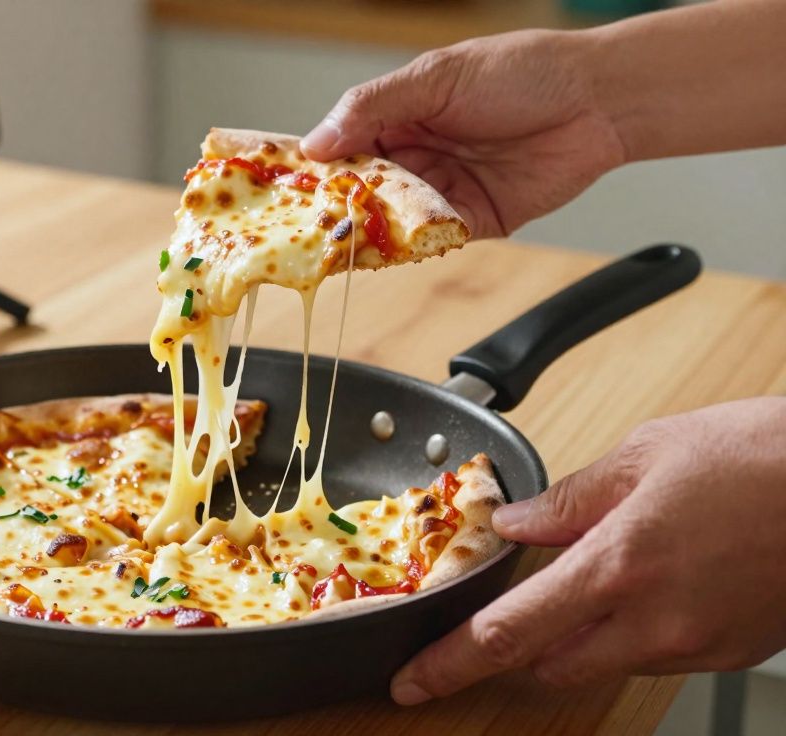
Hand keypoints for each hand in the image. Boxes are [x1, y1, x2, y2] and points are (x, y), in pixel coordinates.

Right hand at [301, 30, 625, 239]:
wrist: (599, 99)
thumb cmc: (523, 71)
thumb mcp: (437, 76)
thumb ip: (373, 106)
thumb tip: (316, 141)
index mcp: (398, 114)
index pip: (340, 144)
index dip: (311, 166)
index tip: (279, 185)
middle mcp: (415, 154)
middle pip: (359, 190)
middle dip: (334, 208)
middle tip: (305, 224)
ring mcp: (442, 189)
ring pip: (391, 220)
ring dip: (371, 230)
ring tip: (344, 239)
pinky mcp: (473, 220)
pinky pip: (433, 239)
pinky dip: (414, 244)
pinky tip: (395, 246)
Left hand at [390, 397, 785, 704]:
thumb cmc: (763, 458)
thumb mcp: (648, 453)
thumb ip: (570, 498)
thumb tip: (516, 522)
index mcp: (617, 567)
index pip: (506, 635)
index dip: (448, 665)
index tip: (412, 682)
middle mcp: (653, 623)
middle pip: (547, 665)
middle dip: (514, 647)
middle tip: (505, 613)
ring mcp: (696, 646)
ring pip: (602, 662)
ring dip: (579, 633)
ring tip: (604, 570)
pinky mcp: (730, 654)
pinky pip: (655, 656)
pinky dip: (634, 628)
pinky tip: (654, 580)